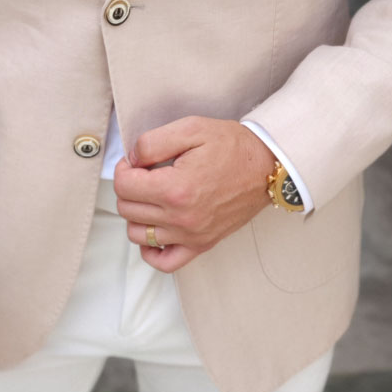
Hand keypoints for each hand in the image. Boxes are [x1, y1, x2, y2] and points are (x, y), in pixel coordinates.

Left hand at [113, 116, 275, 271]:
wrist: (267, 167)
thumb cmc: (233, 147)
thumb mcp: (192, 128)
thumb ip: (153, 142)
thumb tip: (131, 159)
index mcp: (175, 188)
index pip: (123, 186)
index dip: (124, 168)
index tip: (136, 161)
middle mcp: (181, 218)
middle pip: (127, 209)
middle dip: (129, 188)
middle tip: (146, 173)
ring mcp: (191, 235)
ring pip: (138, 234)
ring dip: (136, 214)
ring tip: (151, 197)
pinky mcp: (202, 244)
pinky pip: (164, 262)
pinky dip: (151, 250)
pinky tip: (155, 229)